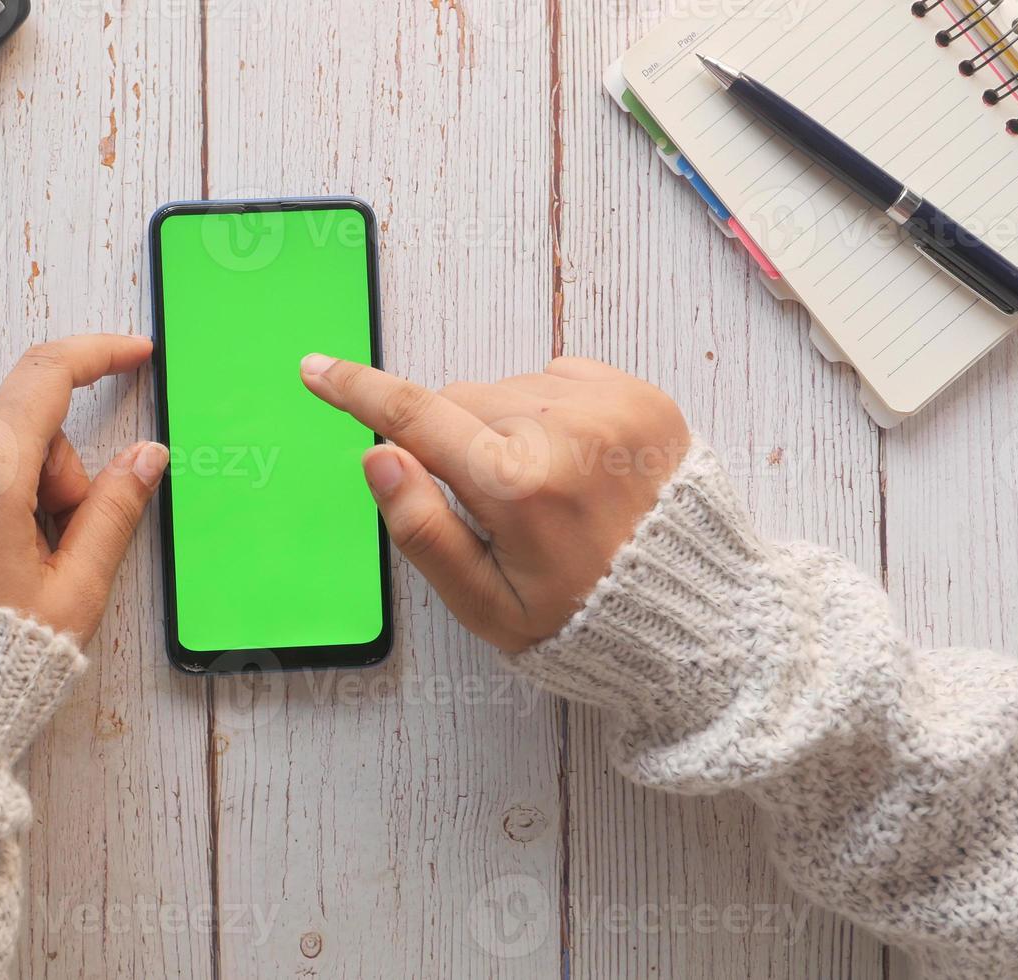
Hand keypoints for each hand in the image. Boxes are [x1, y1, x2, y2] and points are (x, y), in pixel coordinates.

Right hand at [300, 354, 689, 651]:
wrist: (701, 614)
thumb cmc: (587, 621)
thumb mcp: (489, 605)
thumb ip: (424, 531)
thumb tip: (378, 457)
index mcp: (517, 486)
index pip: (415, 418)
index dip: (358, 392)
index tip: (317, 369)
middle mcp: (564, 430)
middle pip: (460, 401)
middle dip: (454, 440)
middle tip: (492, 507)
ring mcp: (608, 406)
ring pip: (508, 389)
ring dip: (505, 427)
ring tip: (547, 493)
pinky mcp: (640, 395)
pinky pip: (559, 379)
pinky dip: (550, 413)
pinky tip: (574, 466)